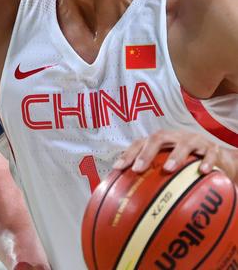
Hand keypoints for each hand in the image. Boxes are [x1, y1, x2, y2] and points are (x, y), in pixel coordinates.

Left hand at [113, 129, 236, 179]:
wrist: (216, 157)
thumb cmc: (186, 162)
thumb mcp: (168, 165)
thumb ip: (152, 175)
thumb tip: (130, 196)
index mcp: (161, 141)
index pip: (140, 143)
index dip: (128, 154)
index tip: (117, 168)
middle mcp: (175, 137)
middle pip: (158, 138)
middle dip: (146, 153)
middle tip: (137, 169)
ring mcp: (194, 141)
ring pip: (184, 143)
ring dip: (175, 155)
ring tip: (168, 169)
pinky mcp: (212, 148)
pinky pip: (210, 154)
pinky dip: (207, 161)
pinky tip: (203, 172)